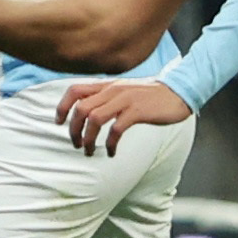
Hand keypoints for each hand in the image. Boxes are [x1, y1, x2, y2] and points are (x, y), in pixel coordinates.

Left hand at [55, 78, 191, 153]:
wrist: (179, 92)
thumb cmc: (150, 96)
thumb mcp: (124, 91)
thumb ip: (106, 97)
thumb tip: (86, 111)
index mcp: (106, 85)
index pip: (74, 90)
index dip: (61, 107)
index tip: (58, 122)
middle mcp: (112, 90)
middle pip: (80, 108)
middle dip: (73, 129)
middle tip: (76, 144)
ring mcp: (125, 99)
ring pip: (94, 118)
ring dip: (88, 138)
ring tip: (89, 150)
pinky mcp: (137, 111)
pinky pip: (116, 129)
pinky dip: (110, 143)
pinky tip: (112, 152)